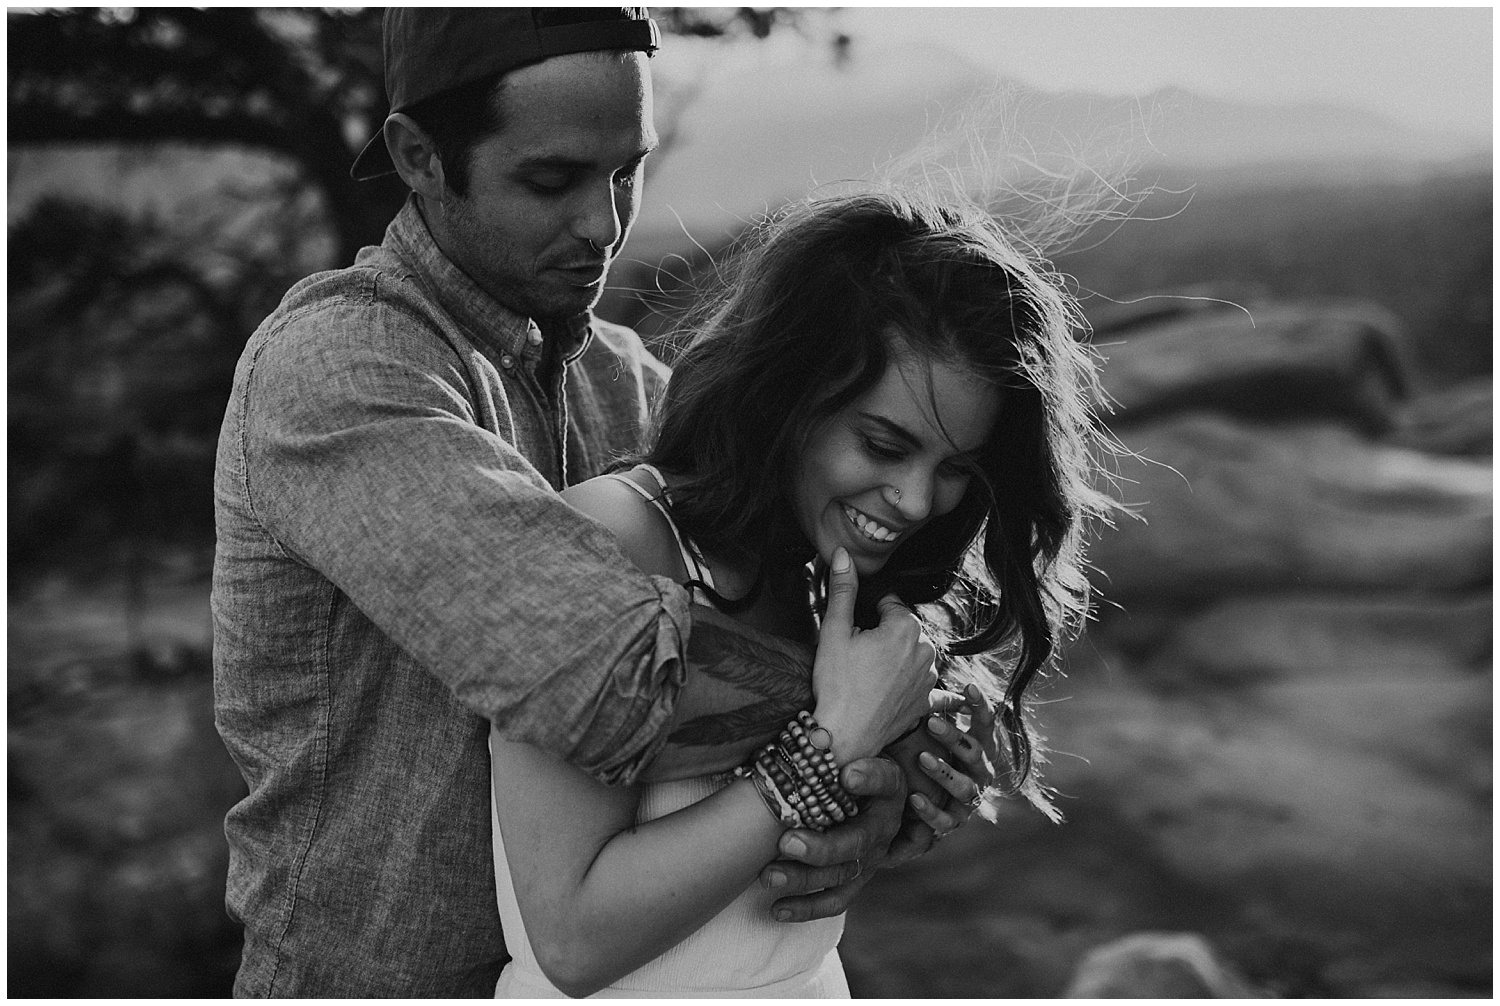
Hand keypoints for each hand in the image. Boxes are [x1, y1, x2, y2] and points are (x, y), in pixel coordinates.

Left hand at [758, 755, 905, 921]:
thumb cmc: (850, 763)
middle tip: (785, 841)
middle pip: (856, 842)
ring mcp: (869, 859)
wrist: (863, 793)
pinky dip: (805, 908)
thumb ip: (838, 747)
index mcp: (888, 791)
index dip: (869, 779)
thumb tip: (831, 757)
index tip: (846, 774)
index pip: (885, 782)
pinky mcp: (854, 880)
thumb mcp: (855, 747)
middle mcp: (883, 829)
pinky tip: (776, 909)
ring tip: (768, 875)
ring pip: (840, 876)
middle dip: (820, 847)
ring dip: (803, 878)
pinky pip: (833, 901)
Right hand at [810, 548, 936, 762]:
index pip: (889, 604)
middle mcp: (926, 650)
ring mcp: (930, 678)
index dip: (867, 614)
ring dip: (899, 658)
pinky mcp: (927, 702)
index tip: (854, 632)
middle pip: (903, 628)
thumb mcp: (833, 631)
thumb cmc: (836, 684)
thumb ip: (843, 589)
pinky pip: (936, 690)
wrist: (843, 735)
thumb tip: (844, 555)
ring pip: (914, 654)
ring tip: (870, 676)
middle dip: (884, 635)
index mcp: (906, 627)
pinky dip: (932, 690)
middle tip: (858, 656)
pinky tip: (942, 697)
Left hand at [883, 684, 996, 846]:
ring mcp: (969, 800)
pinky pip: (945, 821)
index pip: (987, 724)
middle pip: (975, 754)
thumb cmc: (930, 753)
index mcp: (981, 747)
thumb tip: (917, 672)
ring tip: (922, 758)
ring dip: (944, 772)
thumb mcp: (933, 731)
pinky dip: (930, 811)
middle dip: (954, 738)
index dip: (981, 706)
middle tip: (931, 722)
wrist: (927, 804)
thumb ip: (934, 709)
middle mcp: (981, 773)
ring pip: (964, 787)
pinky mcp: (953, 823)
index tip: (969, 686)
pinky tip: (913, 798)